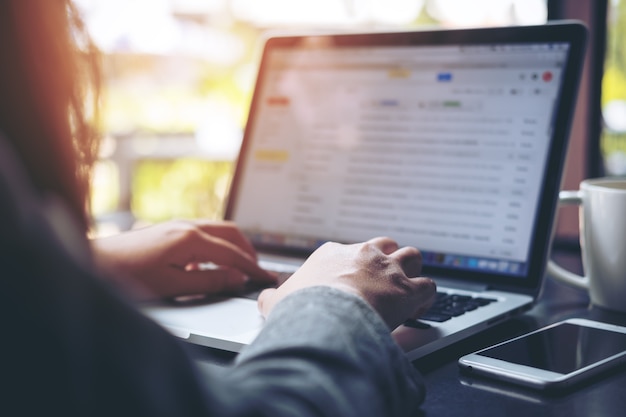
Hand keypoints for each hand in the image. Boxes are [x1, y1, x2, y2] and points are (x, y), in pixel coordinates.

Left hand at [92, 220, 275, 299]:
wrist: (94, 263)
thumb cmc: (128, 276)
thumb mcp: (174, 285)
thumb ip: (209, 281)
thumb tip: (236, 278)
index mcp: (190, 238)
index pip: (233, 253)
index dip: (253, 267)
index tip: (266, 277)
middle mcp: (186, 226)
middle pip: (230, 232)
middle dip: (248, 250)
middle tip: (258, 268)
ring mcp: (177, 225)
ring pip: (217, 230)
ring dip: (232, 246)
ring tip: (239, 266)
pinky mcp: (168, 230)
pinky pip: (202, 233)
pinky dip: (215, 246)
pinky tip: (208, 266)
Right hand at [258, 237, 435, 329]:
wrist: (324, 317)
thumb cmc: (301, 308)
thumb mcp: (276, 300)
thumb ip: (272, 297)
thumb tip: (264, 299)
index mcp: (334, 254)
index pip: (350, 251)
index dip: (355, 265)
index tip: (353, 280)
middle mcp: (364, 255)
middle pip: (385, 244)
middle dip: (388, 258)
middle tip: (384, 276)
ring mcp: (387, 270)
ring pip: (411, 256)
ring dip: (412, 269)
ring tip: (408, 284)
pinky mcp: (407, 290)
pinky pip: (428, 285)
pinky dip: (427, 294)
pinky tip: (421, 304)